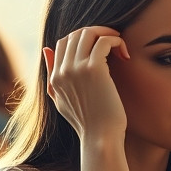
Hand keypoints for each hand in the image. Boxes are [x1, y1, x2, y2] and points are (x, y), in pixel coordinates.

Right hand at [44, 26, 129, 142]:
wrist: (100, 138)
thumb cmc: (87, 123)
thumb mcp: (60, 100)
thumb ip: (52, 75)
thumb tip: (46, 49)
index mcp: (55, 77)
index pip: (63, 42)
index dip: (83, 39)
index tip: (101, 48)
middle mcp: (63, 70)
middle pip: (76, 34)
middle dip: (97, 33)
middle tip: (113, 43)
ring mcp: (77, 68)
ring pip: (89, 33)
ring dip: (107, 34)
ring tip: (119, 45)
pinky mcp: (94, 70)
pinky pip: (104, 41)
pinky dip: (116, 41)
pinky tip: (125, 54)